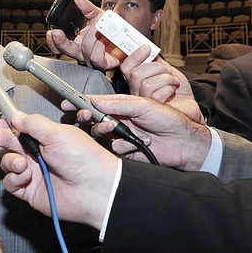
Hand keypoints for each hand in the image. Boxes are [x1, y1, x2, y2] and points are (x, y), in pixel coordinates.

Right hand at [0, 112, 117, 230]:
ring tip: (22, 163)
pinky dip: (15, 178)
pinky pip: (11, 183)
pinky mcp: (30, 190)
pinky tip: (26, 176)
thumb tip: (16, 116)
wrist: (95, 189)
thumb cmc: (85, 160)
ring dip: (10, 161)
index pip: (20, 127)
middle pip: (9, 143)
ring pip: (8, 163)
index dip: (6, 124)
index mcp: (46, 137)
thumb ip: (33, 124)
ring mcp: (33, 173)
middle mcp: (38, 154)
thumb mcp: (57, 133)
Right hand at [71, 95, 210, 170]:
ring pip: (101, 135)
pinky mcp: (126, 151)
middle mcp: (119, 120)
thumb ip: (118, 104)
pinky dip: (123, 146)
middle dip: (89, 118)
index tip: (67, 102)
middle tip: (87, 117)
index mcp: (121, 106)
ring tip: (118, 129)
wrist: (185, 142)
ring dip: (106, 131)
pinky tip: (138, 143)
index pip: (96, 102)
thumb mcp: (143, 105)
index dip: (80, 102)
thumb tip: (96, 101)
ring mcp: (122, 135)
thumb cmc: (169, 119)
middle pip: (94, 119)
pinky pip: (114, 149)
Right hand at [120, 48, 203, 121]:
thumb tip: (147, 49)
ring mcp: (143, 103)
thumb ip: (155, 61)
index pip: (126, 68)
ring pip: (146, 84)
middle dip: (156, 67)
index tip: (147, 48)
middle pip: (135, 74)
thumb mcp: (167, 70)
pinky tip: (173, 90)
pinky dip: (169, 89)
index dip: (135, 57)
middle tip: (167, 70)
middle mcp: (136, 93)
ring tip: (173, 81)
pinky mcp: (153, 111)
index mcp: (137, 81)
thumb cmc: (178, 90)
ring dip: (166, 78)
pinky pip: (157, 95)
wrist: (189, 106)